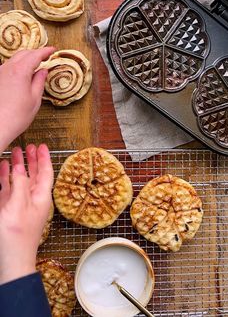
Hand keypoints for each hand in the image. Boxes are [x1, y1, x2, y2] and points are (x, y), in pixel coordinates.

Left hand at [0, 47, 54, 151]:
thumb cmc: (16, 117)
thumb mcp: (35, 99)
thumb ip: (39, 81)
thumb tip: (43, 71)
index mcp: (20, 71)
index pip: (35, 55)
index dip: (45, 51)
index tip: (52, 50)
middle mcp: (7, 69)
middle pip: (23, 53)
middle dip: (35, 53)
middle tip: (46, 57)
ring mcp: (0, 73)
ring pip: (14, 59)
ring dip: (26, 59)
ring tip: (36, 65)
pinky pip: (8, 67)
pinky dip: (18, 66)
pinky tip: (24, 74)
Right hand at [0, 144, 53, 284]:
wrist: (11, 259)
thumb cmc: (17, 236)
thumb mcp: (19, 205)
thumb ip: (20, 184)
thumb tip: (21, 167)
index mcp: (41, 197)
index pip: (45, 172)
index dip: (44, 158)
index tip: (41, 146)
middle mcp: (32, 199)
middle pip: (34, 174)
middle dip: (32, 159)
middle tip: (28, 146)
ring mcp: (20, 204)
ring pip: (20, 179)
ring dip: (18, 166)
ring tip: (14, 152)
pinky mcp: (8, 209)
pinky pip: (9, 188)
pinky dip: (6, 177)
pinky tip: (2, 168)